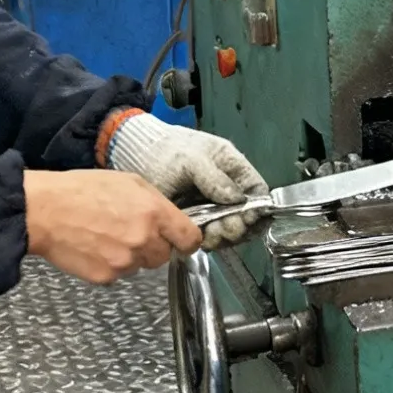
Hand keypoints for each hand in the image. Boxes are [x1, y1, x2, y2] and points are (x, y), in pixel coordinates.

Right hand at [23, 169, 199, 282]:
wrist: (44, 211)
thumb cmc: (83, 190)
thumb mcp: (128, 182)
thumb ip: (156, 203)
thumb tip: (171, 222)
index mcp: (154, 213)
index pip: (190, 239)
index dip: (186, 240)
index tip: (180, 240)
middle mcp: (144, 240)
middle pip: (165, 255)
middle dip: (153, 246)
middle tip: (130, 231)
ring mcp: (125, 262)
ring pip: (141, 266)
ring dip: (131, 256)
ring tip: (107, 236)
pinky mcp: (106, 277)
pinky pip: (119, 275)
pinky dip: (110, 265)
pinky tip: (95, 248)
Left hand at [106, 113, 268, 243]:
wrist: (136, 156)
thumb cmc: (166, 151)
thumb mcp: (191, 160)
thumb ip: (215, 179)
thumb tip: (237, 200)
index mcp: (232, 166)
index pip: (256, 190)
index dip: (257, 207)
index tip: (247, 221)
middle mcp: (226, 186)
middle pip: (245, 213)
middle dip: (238, 225)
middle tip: (226, 231)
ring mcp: (210, 202)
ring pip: (228, 226)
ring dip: (224, 235)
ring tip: (212, 237)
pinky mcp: (194, 216)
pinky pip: (209, 232)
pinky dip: (208, 239)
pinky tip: (202, 241)